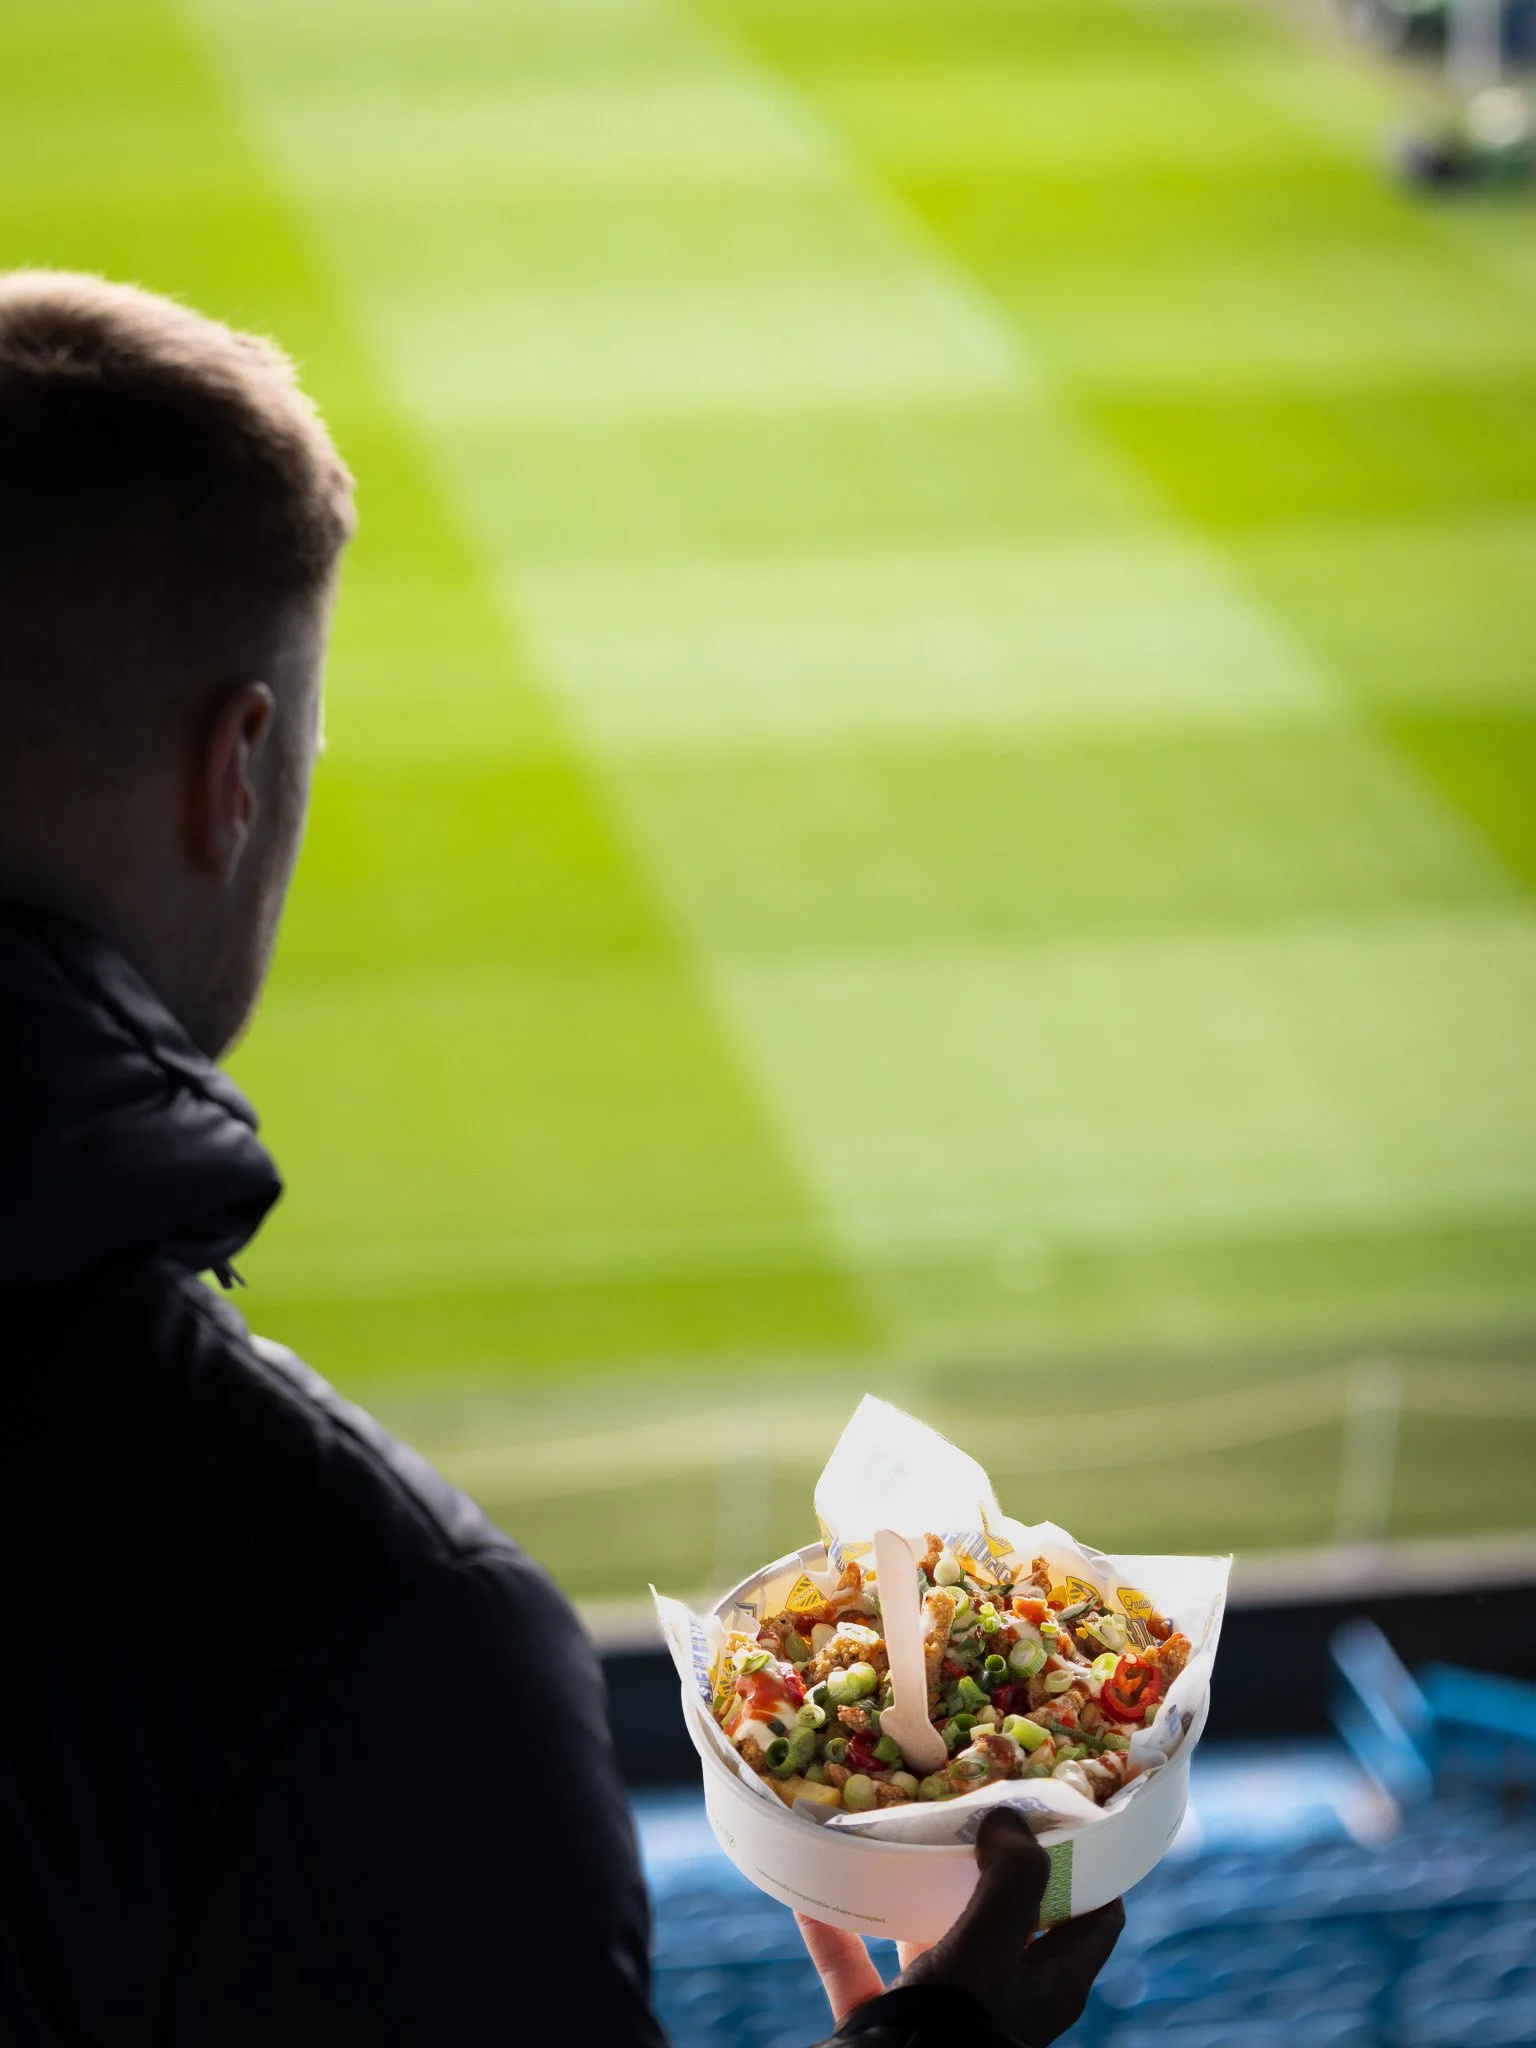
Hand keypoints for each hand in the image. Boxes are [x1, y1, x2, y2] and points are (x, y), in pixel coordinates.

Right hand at [796, 1808, 1124, 2044]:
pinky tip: (814, 1893)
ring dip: (910, 1886)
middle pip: (1006, 1914)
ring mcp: (944, 2011)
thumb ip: (1012, 1881)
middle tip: (965, 1804)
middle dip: (986, 1858)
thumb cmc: (952, 2031)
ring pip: (930, 1932)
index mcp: (1046, 1987)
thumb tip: (1008, 1821)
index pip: (1096, 1917)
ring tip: (893, 1833)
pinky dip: (839, 1929)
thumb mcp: (989, 1953)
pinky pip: (859, 1965)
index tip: (1058, 1808)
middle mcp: (1001, 1997)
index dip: (1089, 1862)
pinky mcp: (887, 2023)